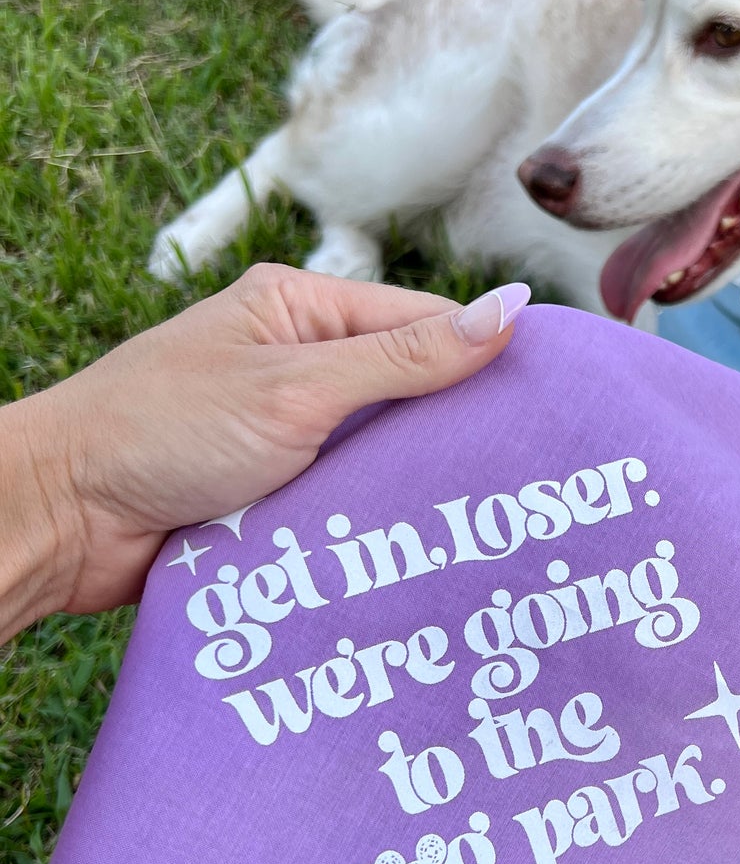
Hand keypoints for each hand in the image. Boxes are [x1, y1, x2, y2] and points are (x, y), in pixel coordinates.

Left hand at [0, 266, 529, 635]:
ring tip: (489, 522)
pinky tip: (423, 552)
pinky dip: (375, 528)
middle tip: (533, 475)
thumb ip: (405, 358)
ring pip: (382, 460)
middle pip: (410, 396)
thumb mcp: (297, 387)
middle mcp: (297, 368)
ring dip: (414, 491)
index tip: (555, 400)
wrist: (58, 519)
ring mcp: (285, 436)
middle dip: (457, 435)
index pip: (424, 324)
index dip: (489, 359)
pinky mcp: (273, 499)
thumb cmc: (157, 431)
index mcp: (300, 311)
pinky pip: (347, 508)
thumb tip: (510, 310)